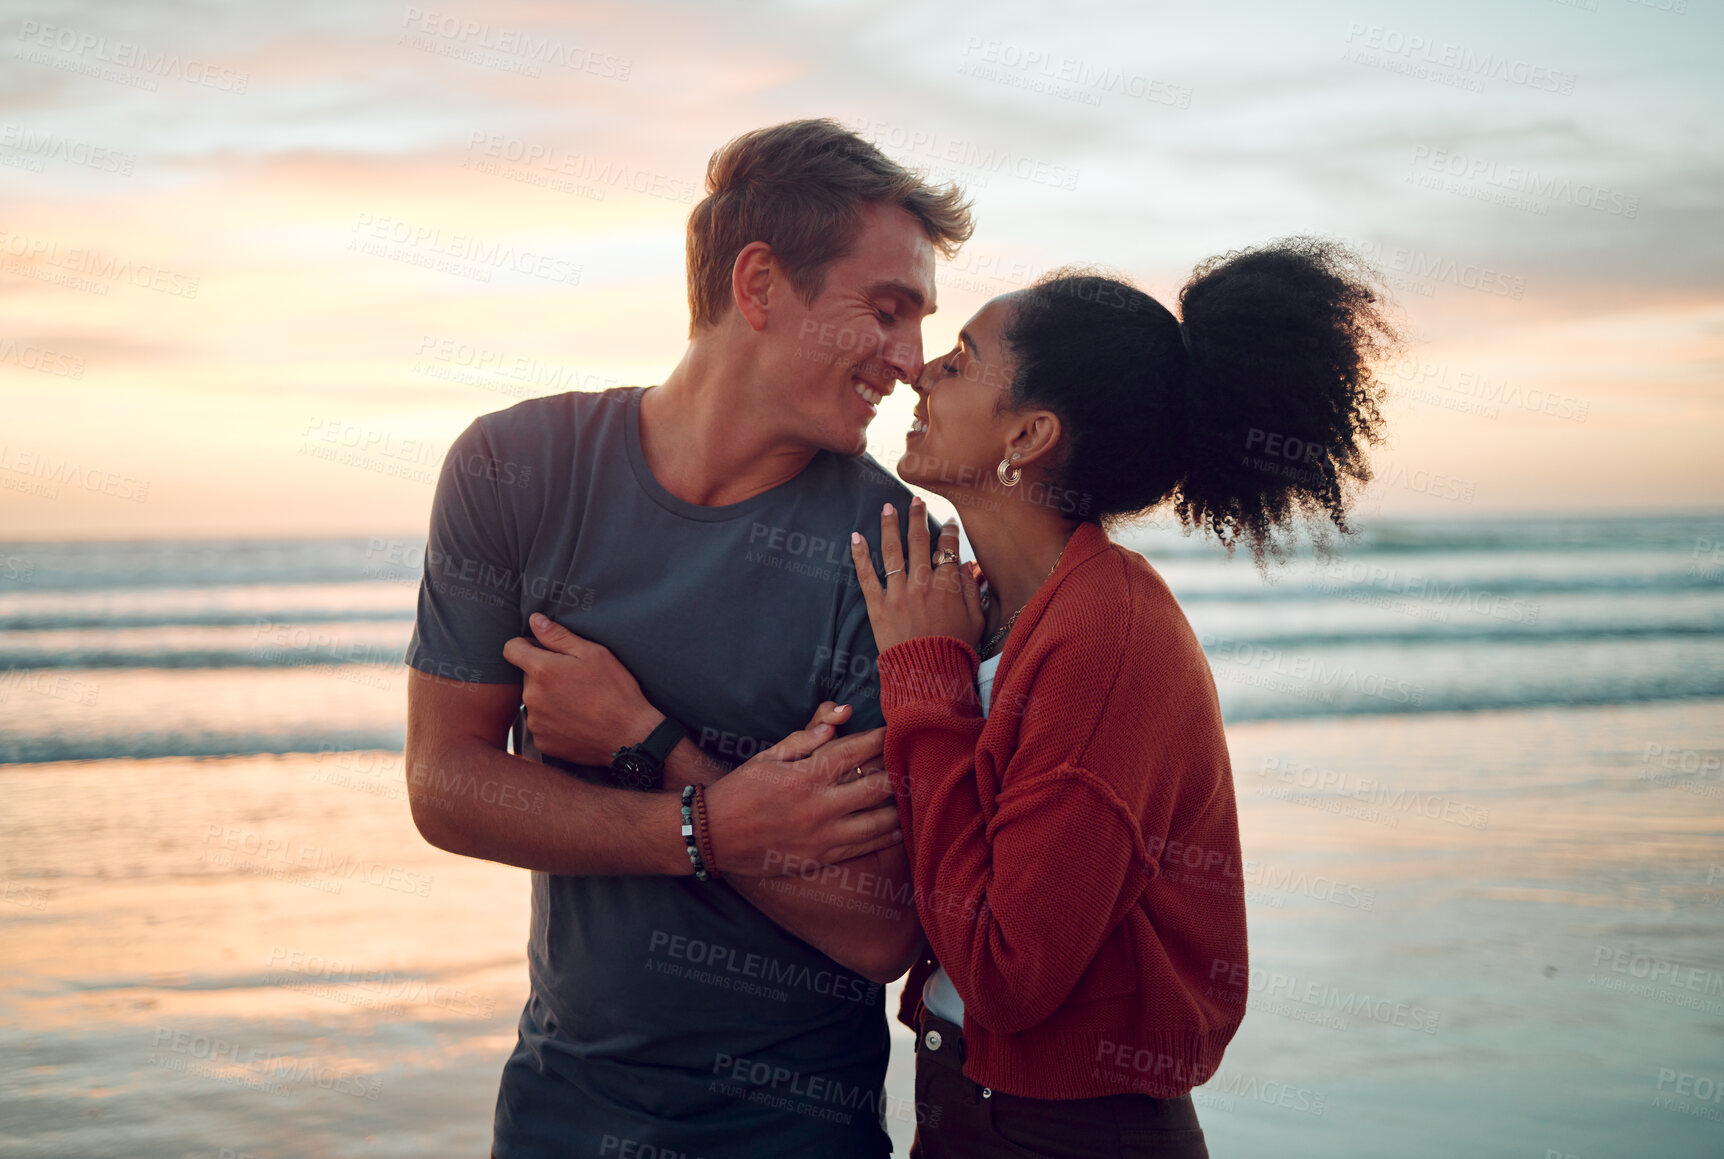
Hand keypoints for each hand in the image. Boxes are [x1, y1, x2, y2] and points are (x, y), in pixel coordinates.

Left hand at [502, 613, 661, 766]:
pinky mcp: (542, 742)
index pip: (511, 649)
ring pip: (534, 701)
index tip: (543, 649)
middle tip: (575, 680)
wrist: (630, 736)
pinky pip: (541, 724)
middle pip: (527, 676)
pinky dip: (554, 720)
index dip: (526, 645)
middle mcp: (532, 697)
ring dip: (548, 698)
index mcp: (542, 671)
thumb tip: (535, 620)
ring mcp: (535, 722)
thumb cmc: (616, 691)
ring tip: (578, 702)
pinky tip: (576, 720)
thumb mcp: (594, 654)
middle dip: (544, 674)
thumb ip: (558, 636)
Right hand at [704, 719, 900, 875]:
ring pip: (878, 821)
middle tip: (917, 762)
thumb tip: (840, 717)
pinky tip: (901, 828)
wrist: (714, 835)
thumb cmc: (741, 789)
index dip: (881, 739)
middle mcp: (819, 806)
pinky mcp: (820, 858)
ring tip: (916, 794)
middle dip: (900, 772)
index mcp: (806, 775)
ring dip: (901, 807)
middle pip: (877, 786)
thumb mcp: (768, 756)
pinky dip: (887, 836)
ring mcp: (822, 836)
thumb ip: (805, 737)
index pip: (855, 751)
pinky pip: (863, 848)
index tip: (897, 730)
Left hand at [849, 498, 983, 653]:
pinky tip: (856, 537)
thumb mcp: (976, 621)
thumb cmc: (956, 651)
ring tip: (888, 507)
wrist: (928, 676)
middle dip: (918, 517)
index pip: (948, 549)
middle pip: (920, 541)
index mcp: (949, 587)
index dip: (949, 532)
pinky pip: (867, 576)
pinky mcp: (878, 606)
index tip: (949, 523)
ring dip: (890, 525)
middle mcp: (923, 584)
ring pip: (893, 551)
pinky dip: (860, 555)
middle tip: (915, 500)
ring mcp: (899, 594)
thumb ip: (973, 592)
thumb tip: (967, 567)